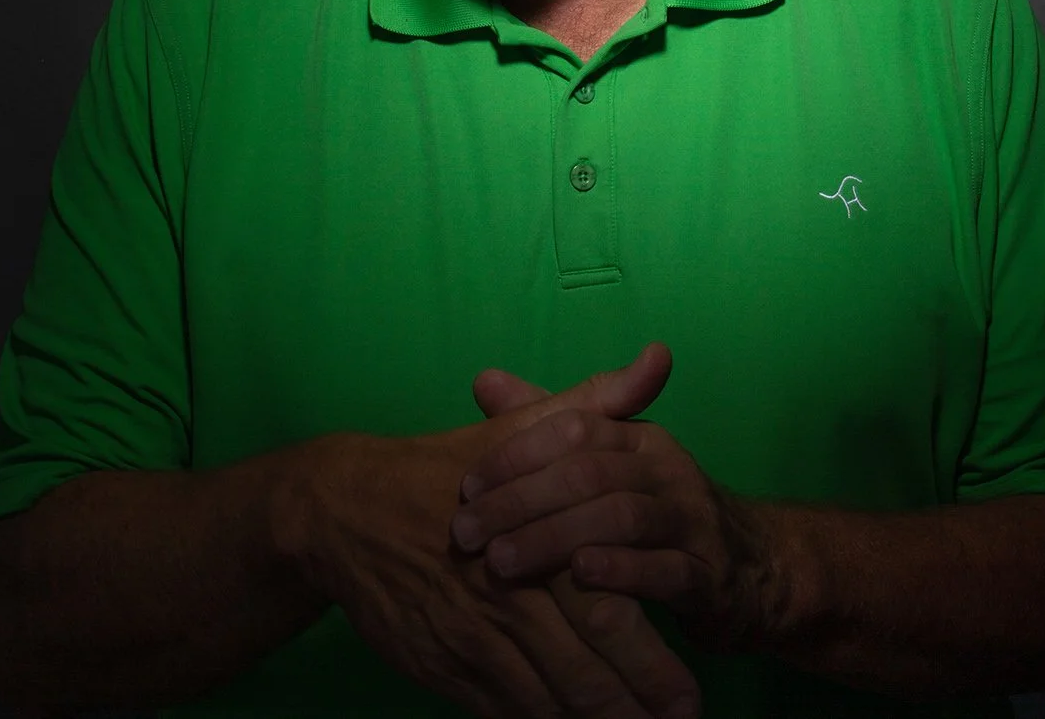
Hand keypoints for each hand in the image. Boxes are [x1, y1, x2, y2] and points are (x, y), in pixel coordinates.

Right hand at [277, 348, 701, 718]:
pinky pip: (503, 715)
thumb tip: (660, 361)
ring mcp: (474, 643)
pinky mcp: (445, 670)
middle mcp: (509, 601)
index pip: (608, 614)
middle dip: (634, 712)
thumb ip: (599, 403)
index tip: (697, 699)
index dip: (654, 664)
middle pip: (583, 674)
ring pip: (545, 706)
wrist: (346, 509)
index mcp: (539, 542)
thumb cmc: (448, 465)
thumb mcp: (522, 429)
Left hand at [454, 343, 767, 649]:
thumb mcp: (604, 466)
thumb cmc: (655, 514)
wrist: (746, 570)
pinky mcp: (708, 573)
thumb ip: (545, 425)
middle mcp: (666, 467)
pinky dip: (620, 571)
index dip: (516, 453)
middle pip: (588, 471)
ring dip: (553, 538)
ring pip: (620, 516)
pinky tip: (579, 577)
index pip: (573, 428)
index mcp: (637, 436)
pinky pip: (664, 569)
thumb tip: (483, 379)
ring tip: (501, 562)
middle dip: (520, 500)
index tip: (465, 485)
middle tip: (466, 532)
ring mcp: (691, 518)